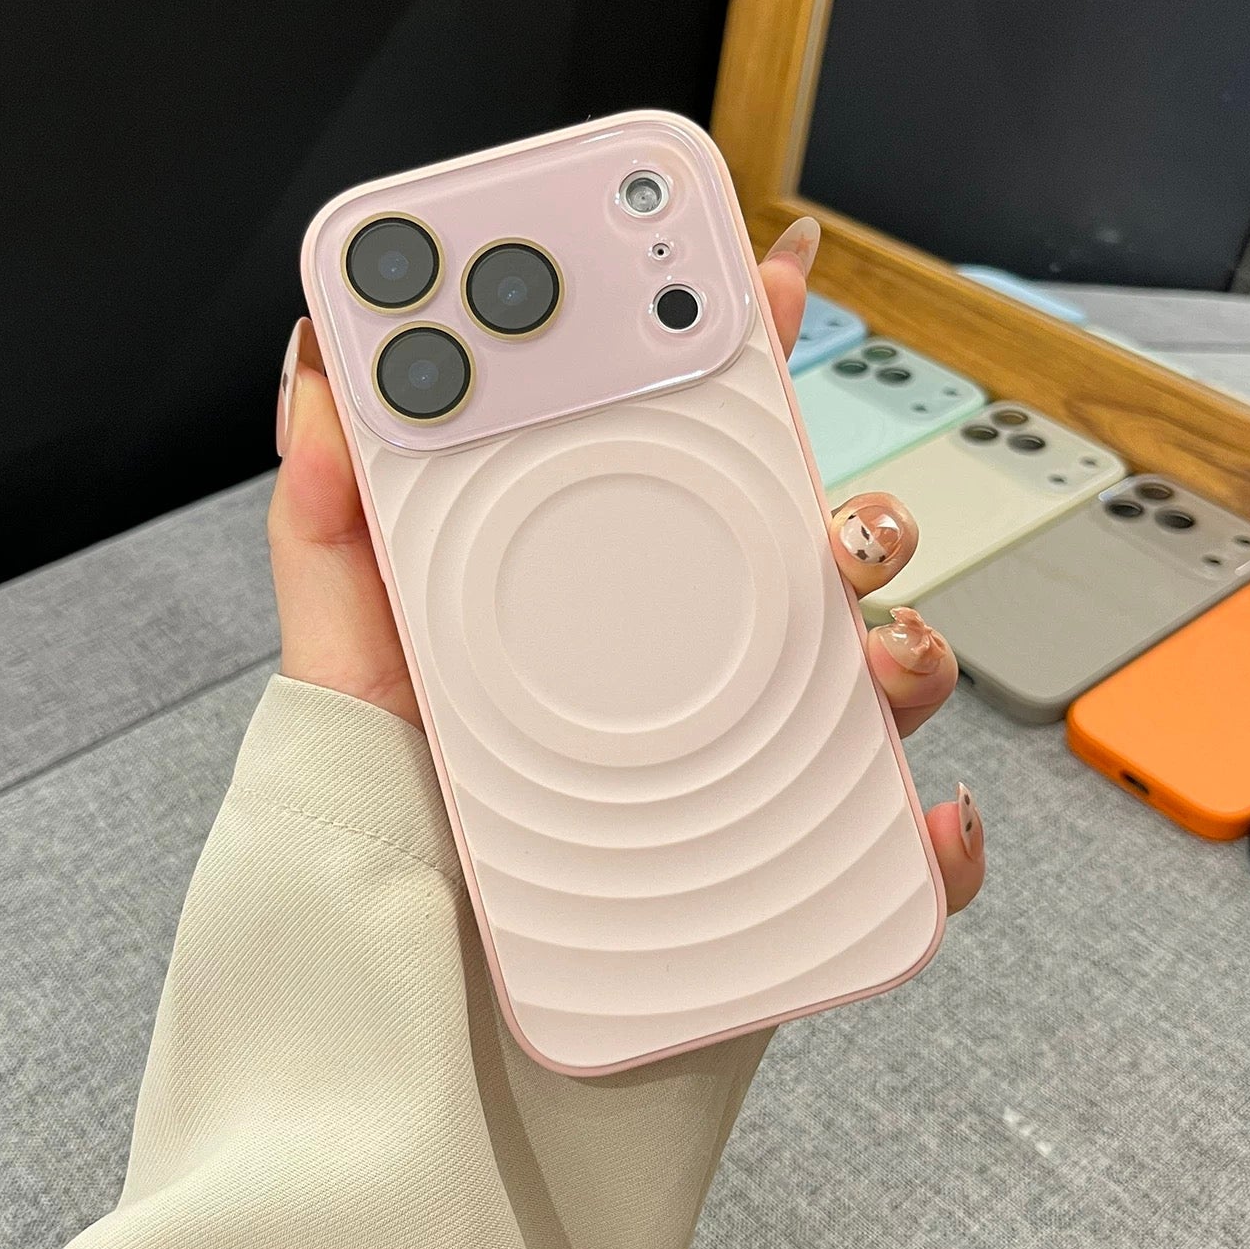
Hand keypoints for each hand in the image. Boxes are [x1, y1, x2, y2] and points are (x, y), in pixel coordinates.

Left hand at [269, 217, 983, 910]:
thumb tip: (320, 374)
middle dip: (855, 510)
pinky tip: (918, 823)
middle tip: (834, 518)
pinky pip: (891, 839)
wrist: (425, 979)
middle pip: (814, 548)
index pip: (685, 447)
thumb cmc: (395, 801)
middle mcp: (692, 652)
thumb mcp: (344, 647)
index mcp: (604, 581)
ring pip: (879, 667)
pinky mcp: (782, 855)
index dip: (738, 349)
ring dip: (908, 648)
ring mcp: (745, 748)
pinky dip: (929, 836)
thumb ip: (327, 518)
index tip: (767, 269)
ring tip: (870, 658)